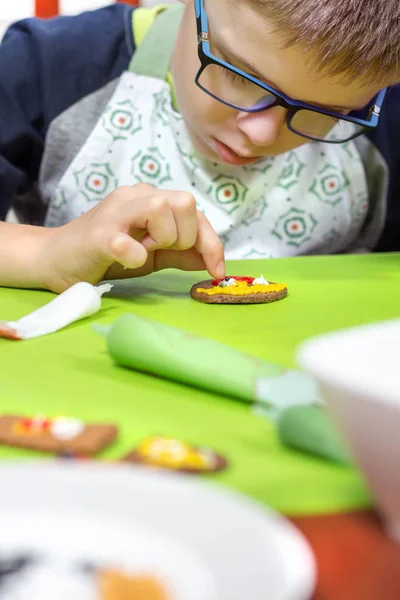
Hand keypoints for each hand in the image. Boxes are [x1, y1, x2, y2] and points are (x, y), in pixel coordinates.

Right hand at [40, 183, 225, 291]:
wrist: (53, 260)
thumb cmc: (104, 256)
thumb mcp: (151, 255)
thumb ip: (180, 254)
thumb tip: (212, 261)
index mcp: (149, 199)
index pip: (195, 211)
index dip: (212, 242)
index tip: (217, 271)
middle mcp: (133, 197)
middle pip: (186, 202)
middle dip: (185, 236)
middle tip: (161, 251)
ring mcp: (115, 213)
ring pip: (162, 208)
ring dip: (163, 239)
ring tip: (142, 251)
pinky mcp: (98, 235)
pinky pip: (130, 243)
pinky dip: (136, 257)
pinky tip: (126, 261)